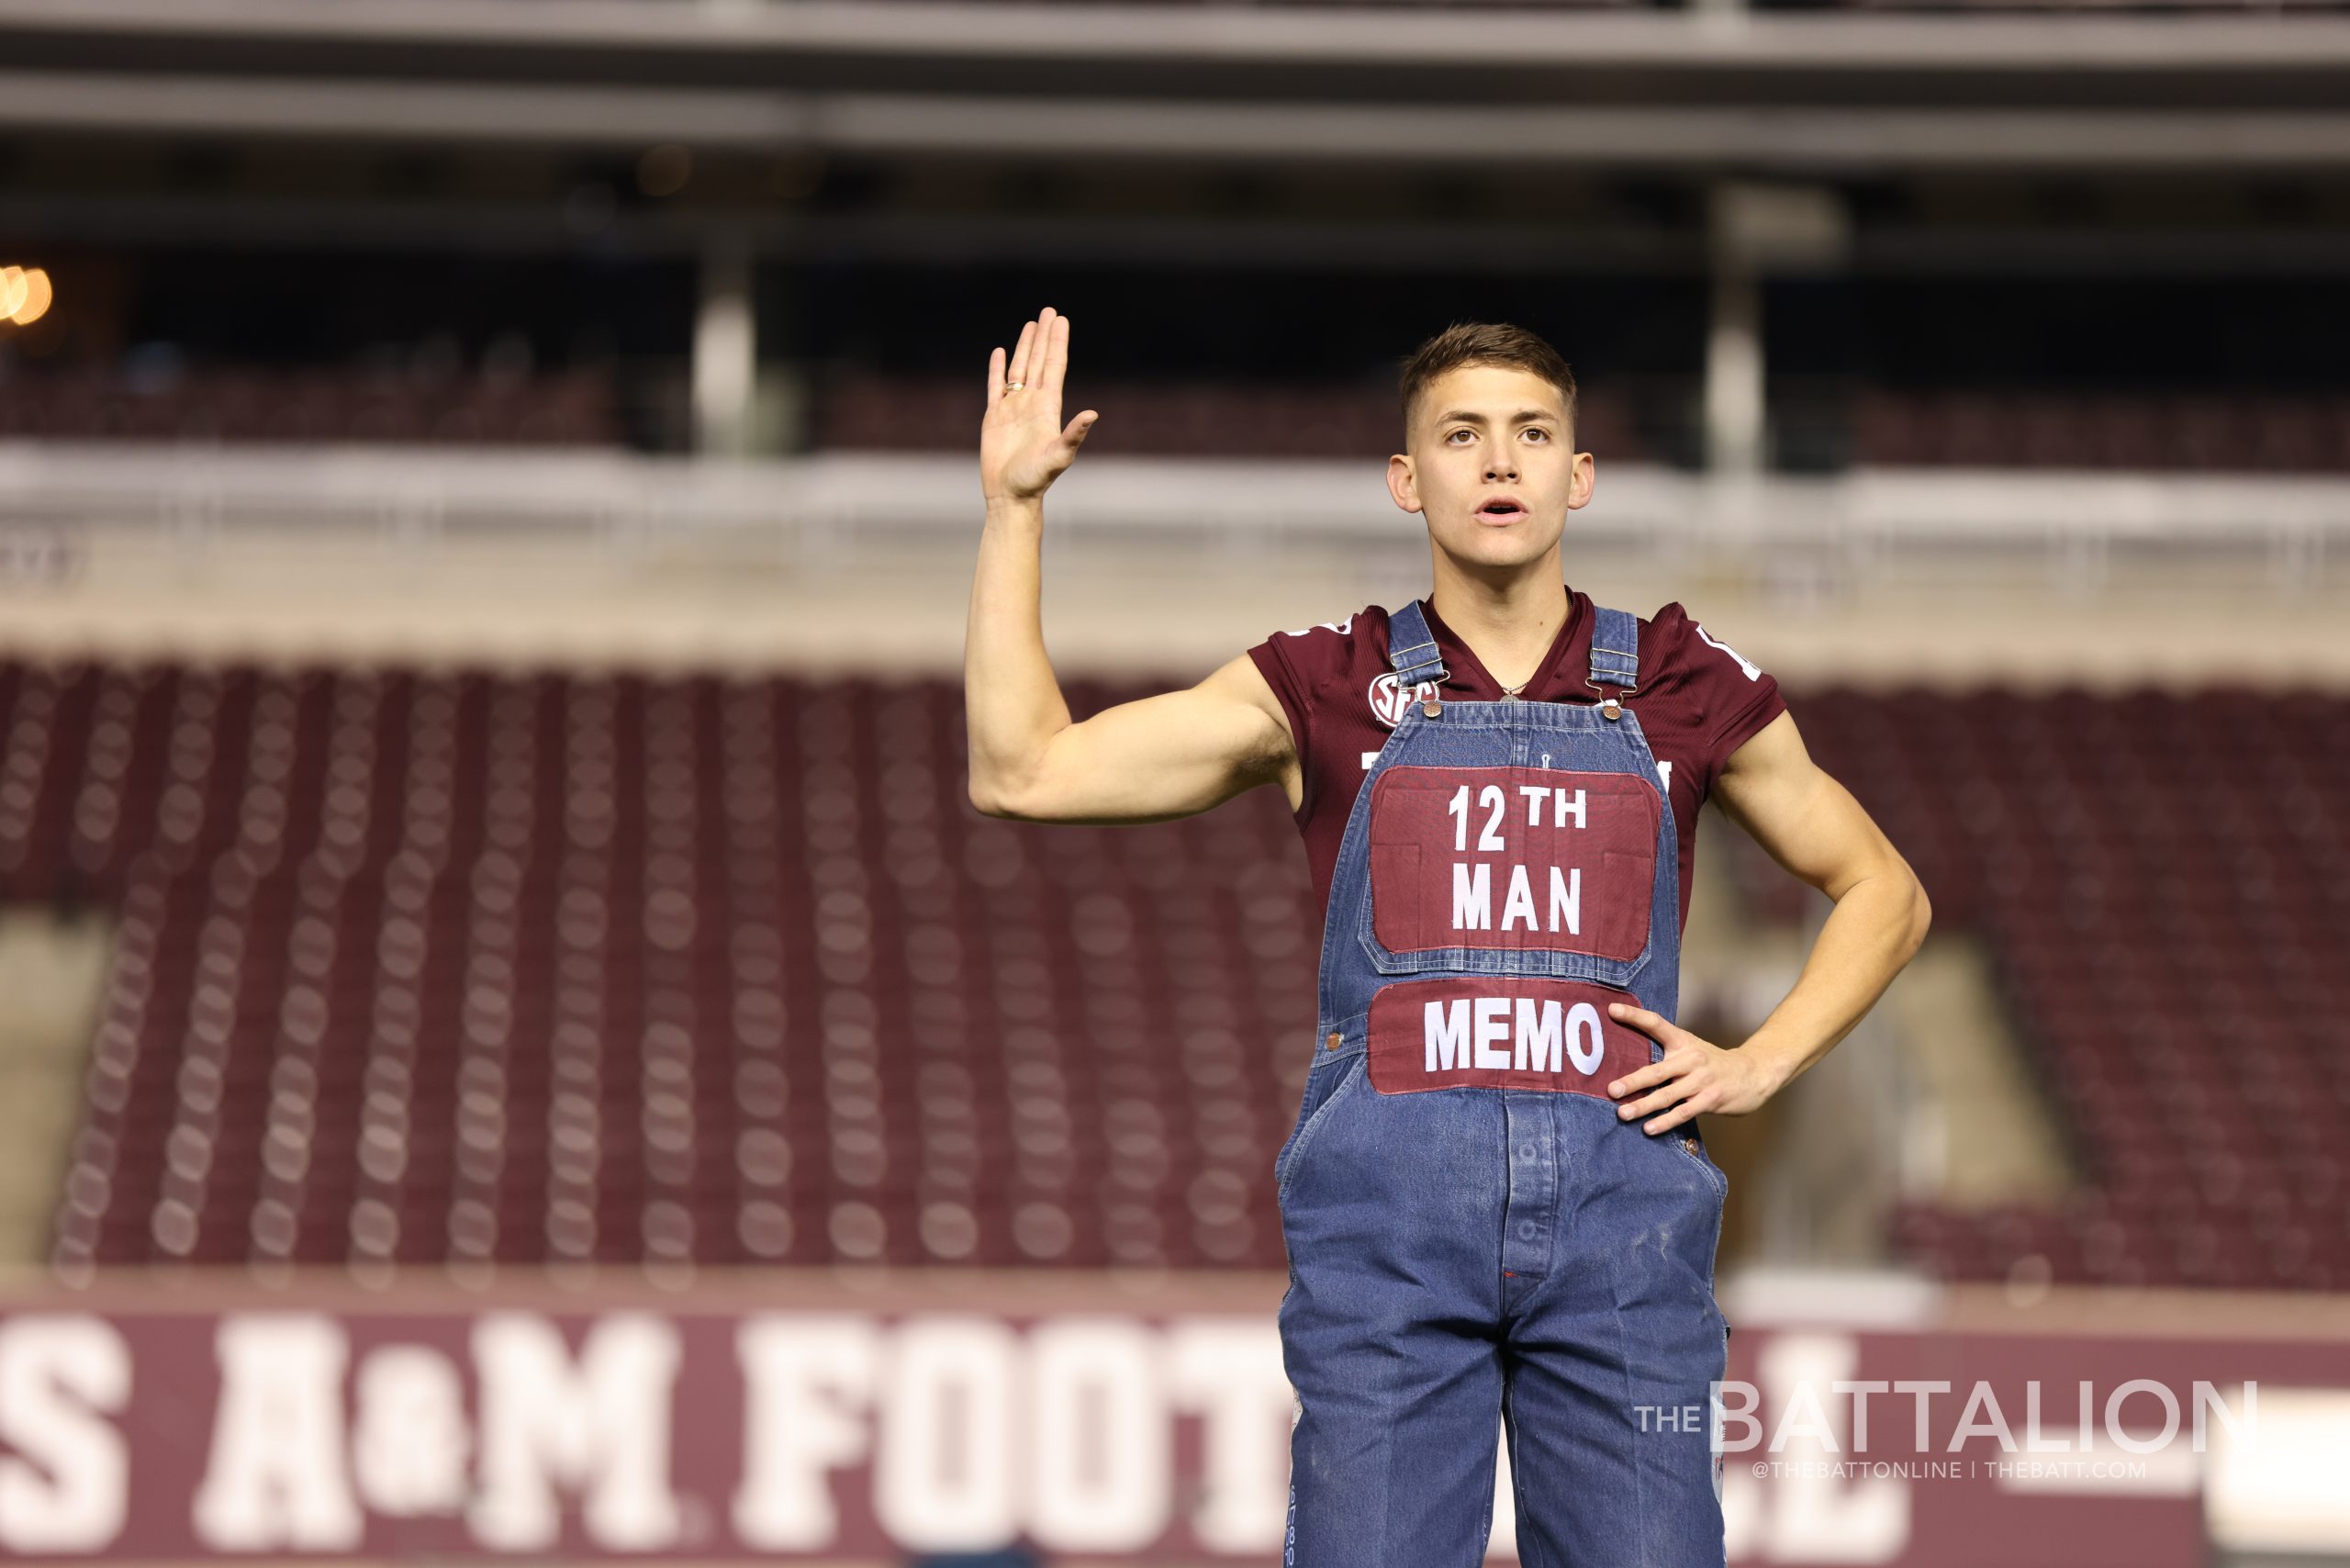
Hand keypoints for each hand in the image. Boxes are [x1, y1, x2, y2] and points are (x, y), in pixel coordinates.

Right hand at [981, 306, 1098, 504]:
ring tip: (1030, 324)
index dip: (1057, 343)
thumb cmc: (1036, 480)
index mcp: (1048, 408)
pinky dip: (997, 368)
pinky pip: (995, 386)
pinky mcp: (994, 417)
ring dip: (1024, 346)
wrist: (1011, 495)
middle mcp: (1032, 403)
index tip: (1061, 320)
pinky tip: (1000, 352)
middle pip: (1038, 361)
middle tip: (1049, 311)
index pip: (1054, 367)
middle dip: (1044, 336)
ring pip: (1019, 369)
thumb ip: (1074, 435)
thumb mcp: (1059, 456)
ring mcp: (1013, 408)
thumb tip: (1093, 414)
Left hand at [1603, 1002, 1781, 1134]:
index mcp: (1683, 1041)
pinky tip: (1649, 1128)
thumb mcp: (1691, 1048)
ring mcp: (1701, 1081)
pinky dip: (1665, 1121)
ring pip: (1667, 1095)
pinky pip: (1683, 1113)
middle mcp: (1691, 1059)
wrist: (1753, 1073)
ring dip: (1644, 1106)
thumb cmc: (1712, 1063)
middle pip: (1657, 1070)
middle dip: (1632, 1081)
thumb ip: (1665, 1050)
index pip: (1656, 1024)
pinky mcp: (1710, 1099)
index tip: (1612, 1010)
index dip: (1634, 1016)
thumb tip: (1627, 1056)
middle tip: (1611, 1089)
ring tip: (1623, 1114)